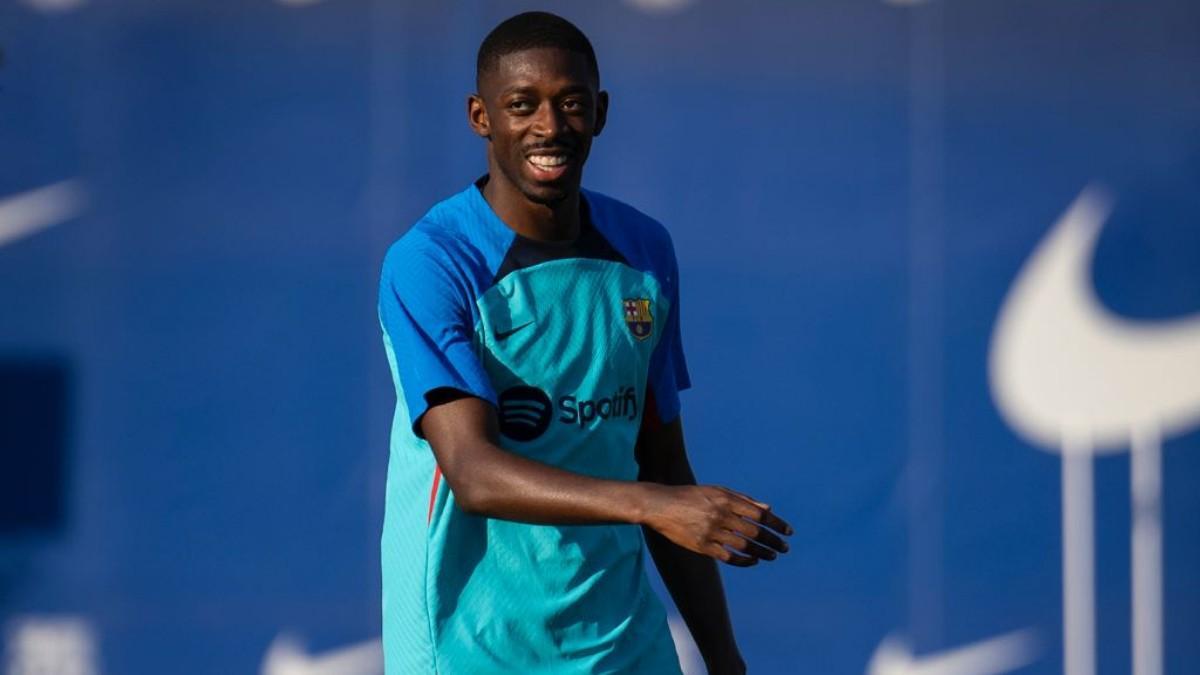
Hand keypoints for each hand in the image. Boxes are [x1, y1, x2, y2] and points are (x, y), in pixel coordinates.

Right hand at [641, 484, 791, 565]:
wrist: (660, 505)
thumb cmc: (691, 496)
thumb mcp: (717, 491)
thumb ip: (743, 499)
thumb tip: (768, 508)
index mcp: (726, 500)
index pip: (759, 514)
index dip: (776, 524)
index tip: (788, 532)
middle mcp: (721, 515)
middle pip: (755, 532)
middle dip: (773, 541)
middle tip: (785, 548)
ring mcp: (712, 532)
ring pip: (744, 546)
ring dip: (762, 553)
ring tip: (772, 556)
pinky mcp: (702, 546)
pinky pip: (729, 557)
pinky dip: (744, 561)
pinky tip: (753, 561)